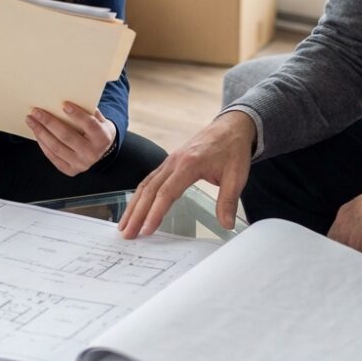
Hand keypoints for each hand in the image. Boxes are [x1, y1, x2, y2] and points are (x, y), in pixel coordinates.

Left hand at [26, 103, 114, 175]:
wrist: (102, 150)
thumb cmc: (97, 128)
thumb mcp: (99, 118)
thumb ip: (87, 111)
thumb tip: (65, 100)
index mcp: (102, 138)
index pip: (89, 125)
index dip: (77, 115)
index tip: (64, 104)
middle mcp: (92, 153)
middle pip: (67, 136)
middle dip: (49, 122)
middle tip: (36, 111)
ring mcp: (81, 164)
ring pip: (56, 147)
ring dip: (41, 132)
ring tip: (31, 120)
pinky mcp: (70, 170)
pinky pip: (53, 156)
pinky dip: (42, 143)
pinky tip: (36, 132)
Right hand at [118, 111, 255, 238]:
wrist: (232, 126)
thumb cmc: (233, 149)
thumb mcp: (237, 176)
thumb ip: (228, 201)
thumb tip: (226, 224)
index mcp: (189, 164)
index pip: (166, 192)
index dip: (155, 213)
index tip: (146, 230)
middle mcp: (174, 161)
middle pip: (150, 190)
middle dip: (136, 213)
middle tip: (127, 234)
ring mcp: (170, 160)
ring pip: (146, 184)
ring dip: (134, 205)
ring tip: (124, 225)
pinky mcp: (170, 162)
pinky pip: (151, 179)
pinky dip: (140, 195)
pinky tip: (135, 207)